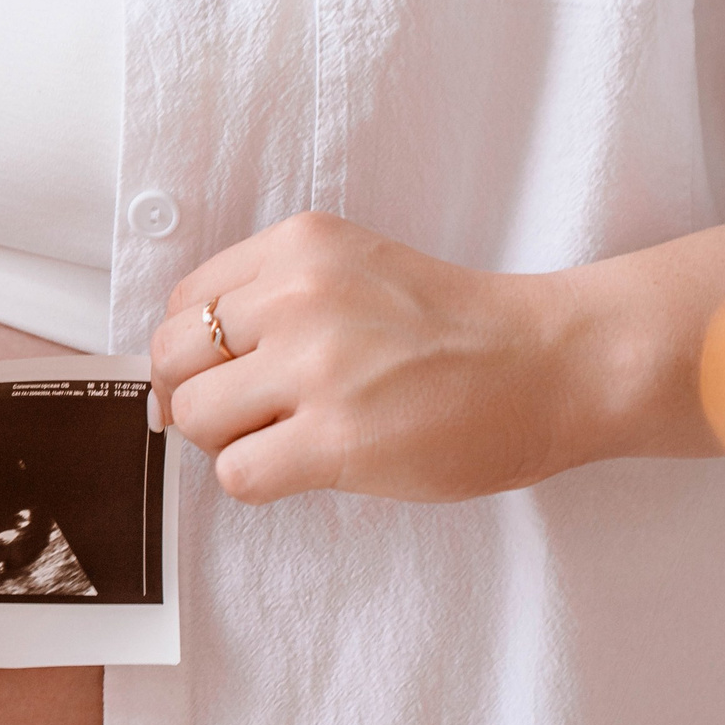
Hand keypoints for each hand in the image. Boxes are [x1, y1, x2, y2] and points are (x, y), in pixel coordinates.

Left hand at [148, 212, 594, 503]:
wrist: (551, 362)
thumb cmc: (455, 329)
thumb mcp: (352, 271)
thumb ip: (270, 302)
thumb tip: (174, 381)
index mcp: (300, 245)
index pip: (185, 300)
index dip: (194, 351)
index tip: (227, 373)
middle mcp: (300, 295)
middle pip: (173, 358)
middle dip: (194, 396)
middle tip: (246, 415)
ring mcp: (319, 367)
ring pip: (195, 417)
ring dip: (228, 441)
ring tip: (286, 437)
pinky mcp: (338, 438)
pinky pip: (237, 473)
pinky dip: (257, 479)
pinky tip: (307, 464)